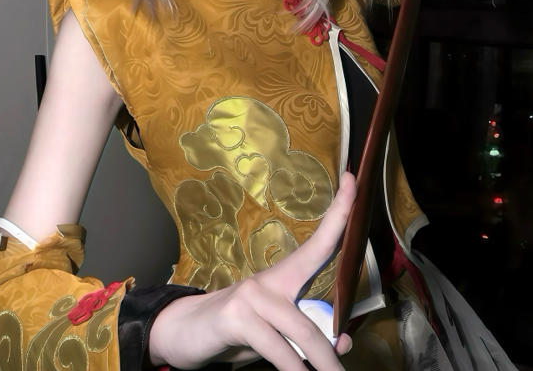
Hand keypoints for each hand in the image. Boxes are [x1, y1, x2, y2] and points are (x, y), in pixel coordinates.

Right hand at [149, 172, 355, 370]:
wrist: (179, 332)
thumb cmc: (232, 332)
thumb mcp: (273, 335)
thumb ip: (305, 334)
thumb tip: (342, 341)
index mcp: (282, 279)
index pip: (318, 242)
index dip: (339, 211)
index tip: (353, 180)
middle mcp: (268, 281)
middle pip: (316, 297)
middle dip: (336, 336)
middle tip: (349, 364)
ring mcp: (251, 296)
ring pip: (302, 330)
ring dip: (323, 361)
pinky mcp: (236, 316)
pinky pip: (277, 348)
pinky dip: (294, 368)